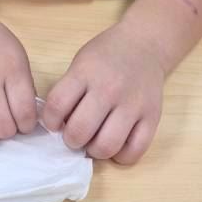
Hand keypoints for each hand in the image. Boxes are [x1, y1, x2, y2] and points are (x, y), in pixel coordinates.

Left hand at [43, 22, 164, 164]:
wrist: (144, 45)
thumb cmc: (106, 55)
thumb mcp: (80, 63)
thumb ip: (68, 91)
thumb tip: (58, 127)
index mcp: (86, 72)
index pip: (56, 106)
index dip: (50, 121)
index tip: (55, 122)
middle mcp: (109, 89)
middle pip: (80, 131)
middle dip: (71, 140)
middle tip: (75, 135)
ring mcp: (133, 105)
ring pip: (106, 146)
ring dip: (94, 150)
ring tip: (94, 141)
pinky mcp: (152, 118)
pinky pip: (133, 152)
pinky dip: (120, 156)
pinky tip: (116, 144)